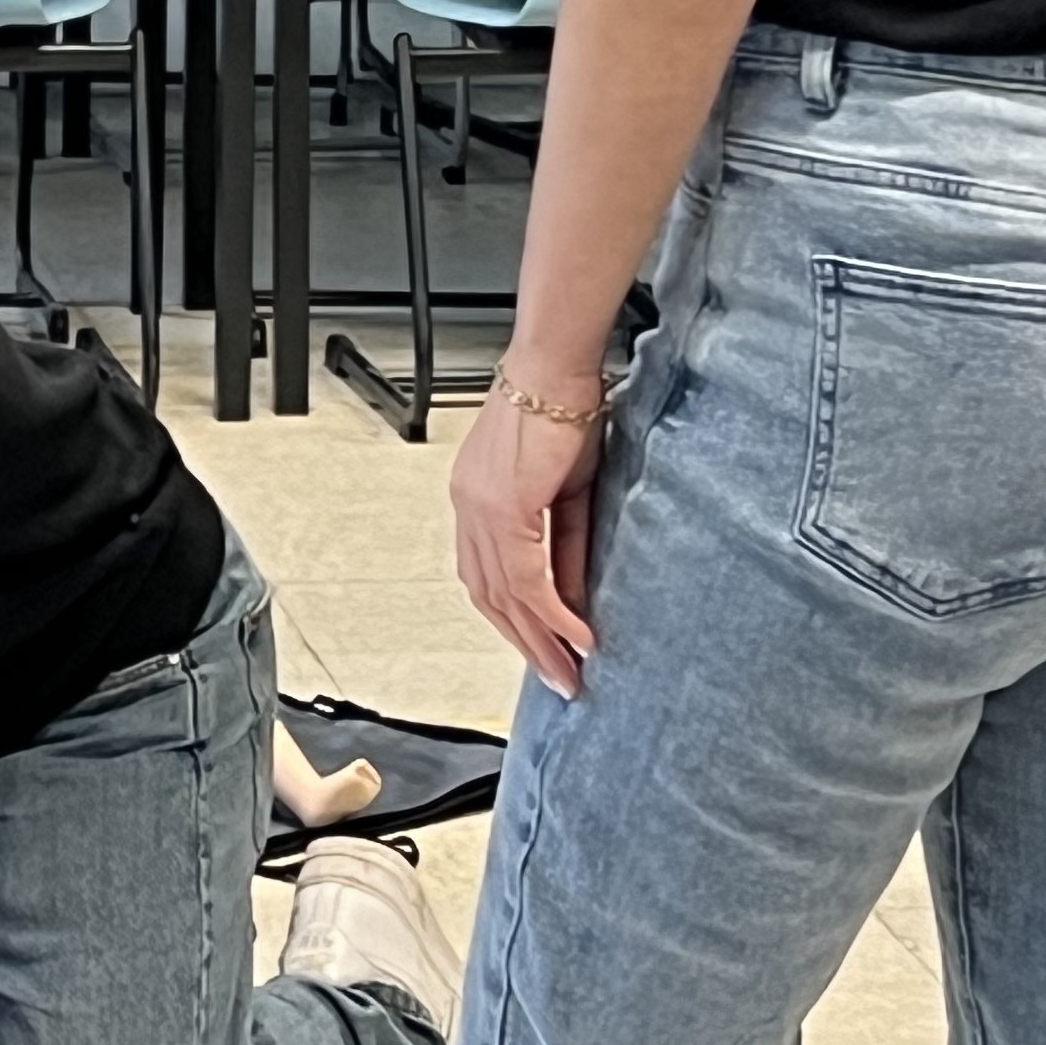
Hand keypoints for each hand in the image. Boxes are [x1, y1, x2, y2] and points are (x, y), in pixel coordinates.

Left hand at [451, 365, 604, 697]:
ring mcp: (480, 511)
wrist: (557, 366)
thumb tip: (572, 595)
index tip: (543, 647)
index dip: (515, 617)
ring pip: (505, 595)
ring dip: (538, 639)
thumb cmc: (565, 409)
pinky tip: (577, 635)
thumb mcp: (568, 489)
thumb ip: (565, 543)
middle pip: (490, 596)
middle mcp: (468, 509)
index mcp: (476, 501)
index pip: (488, 576)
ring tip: (568, 672)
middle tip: (558, 678)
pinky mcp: (503, 510)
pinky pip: (527, 578)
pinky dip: (552, 612)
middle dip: (525, 642)